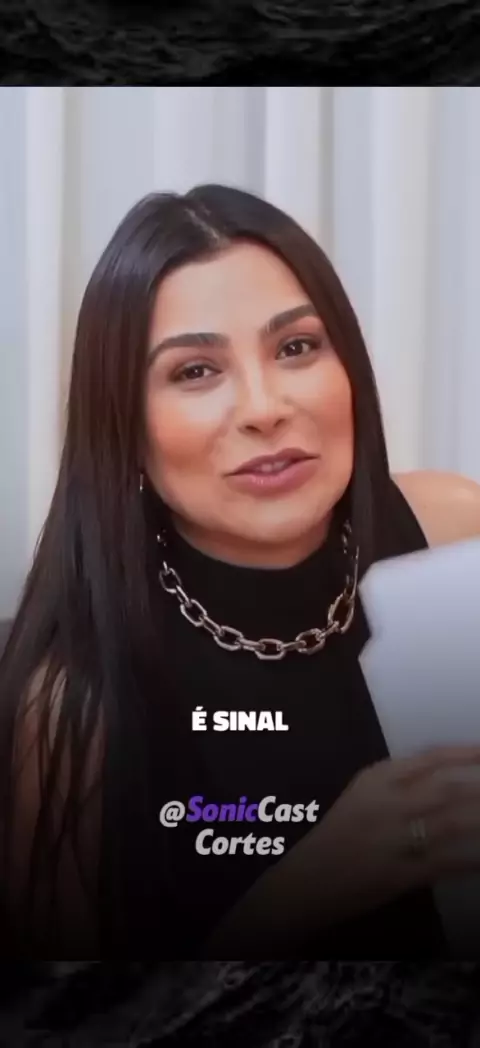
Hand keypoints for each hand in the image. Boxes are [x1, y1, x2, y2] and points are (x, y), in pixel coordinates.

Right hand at [206, 743, 479, 954]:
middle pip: (446, 787)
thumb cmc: (336, 836)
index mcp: (375, 780)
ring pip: (450, 823)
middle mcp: (386, 804)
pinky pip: (445, 863)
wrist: (304, 883)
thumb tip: (444, 773)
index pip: (428, 759)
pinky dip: (471, 859)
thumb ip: (397, 782)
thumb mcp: (360, 796)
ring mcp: (393, 840)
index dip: (463, 753)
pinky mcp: (400, 875)